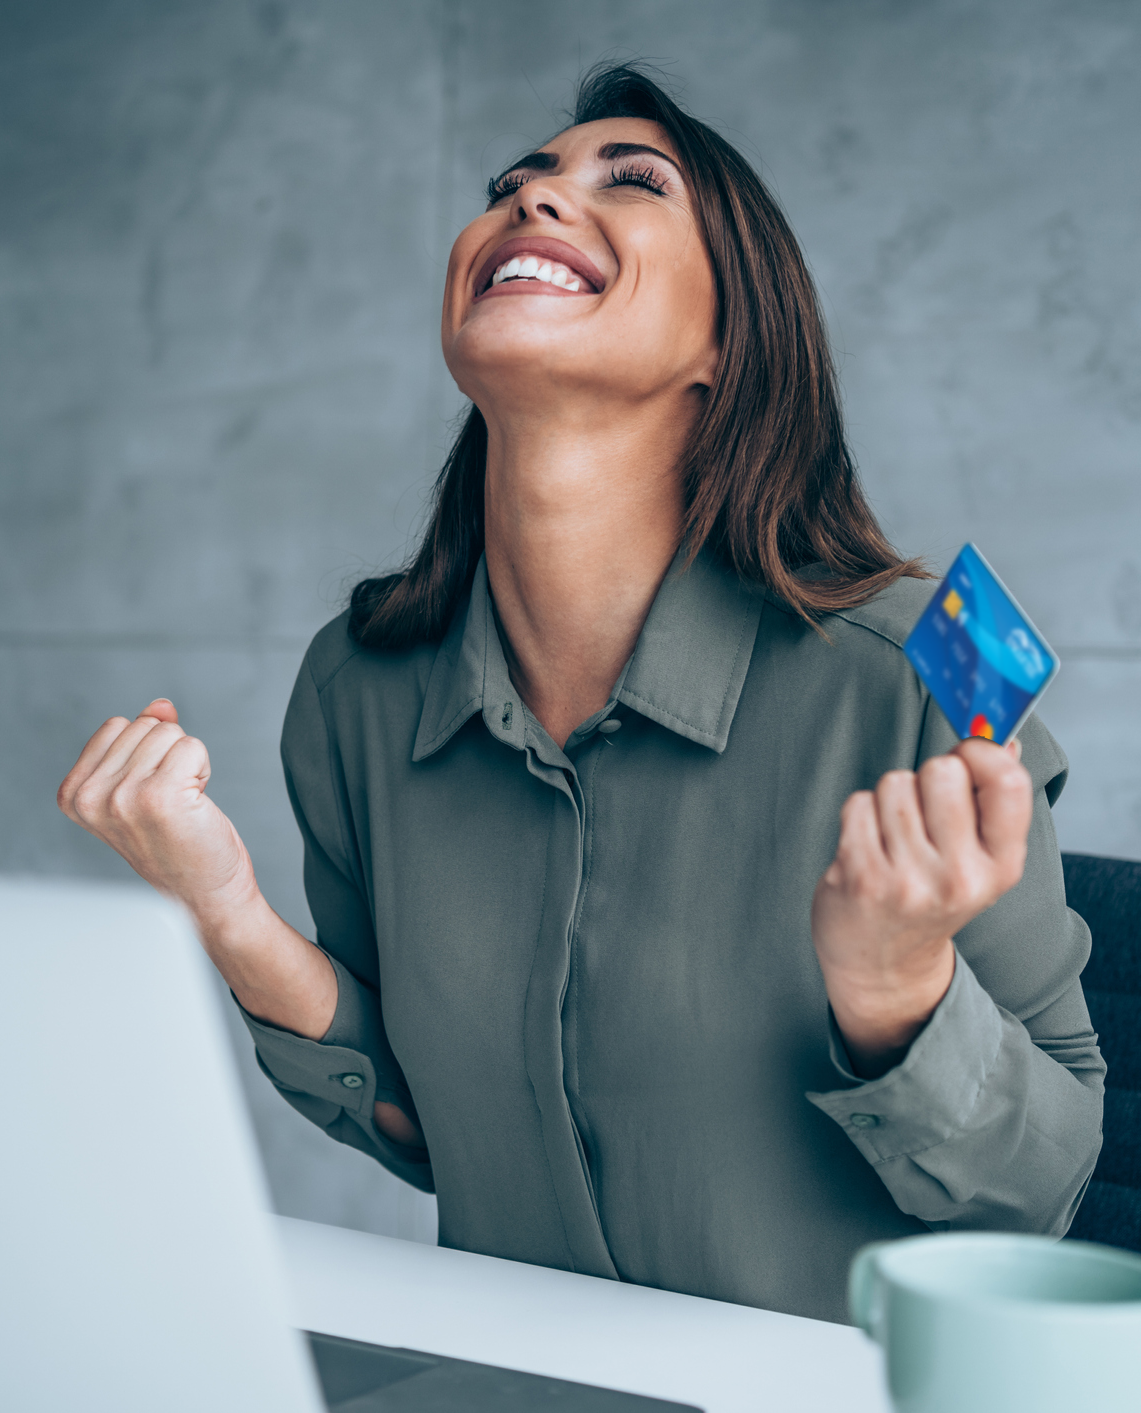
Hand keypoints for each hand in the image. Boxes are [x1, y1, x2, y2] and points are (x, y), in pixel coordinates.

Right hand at [57, 699, 255, 923]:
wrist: (205, 895)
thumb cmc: (178, 845)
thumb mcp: (143, 787)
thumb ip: (143, 741)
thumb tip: (161, 706)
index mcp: (74, 794)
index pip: (118, 726)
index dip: (147, 753)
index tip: (149, 796)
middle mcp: (91, 797)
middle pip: (146, 726)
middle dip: (169, 757)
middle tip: (171, 804)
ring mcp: (124, 797)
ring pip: (171, 734)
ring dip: (188, 766)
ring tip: (182, 807)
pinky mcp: (161, 796)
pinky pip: (192, 746)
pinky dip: (203, 770)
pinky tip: (195, 807)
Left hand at [811, 737, 1031, 1075]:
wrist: (882, 965)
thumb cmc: (930, 897)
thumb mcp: (978, 860)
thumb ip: (992, 801)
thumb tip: (1002, 739)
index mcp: (1001, 867)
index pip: (1008, 782)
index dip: (980, 754)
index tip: (964, 760)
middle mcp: (960, 877)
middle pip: (943, 770)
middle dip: (926, 778)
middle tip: (921, 813)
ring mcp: (908, 880)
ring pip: (895, 783)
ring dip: (888, 799)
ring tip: (891, 838)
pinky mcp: (861, 878)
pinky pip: (858, 804)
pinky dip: (858, 816)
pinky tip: (866, 848)